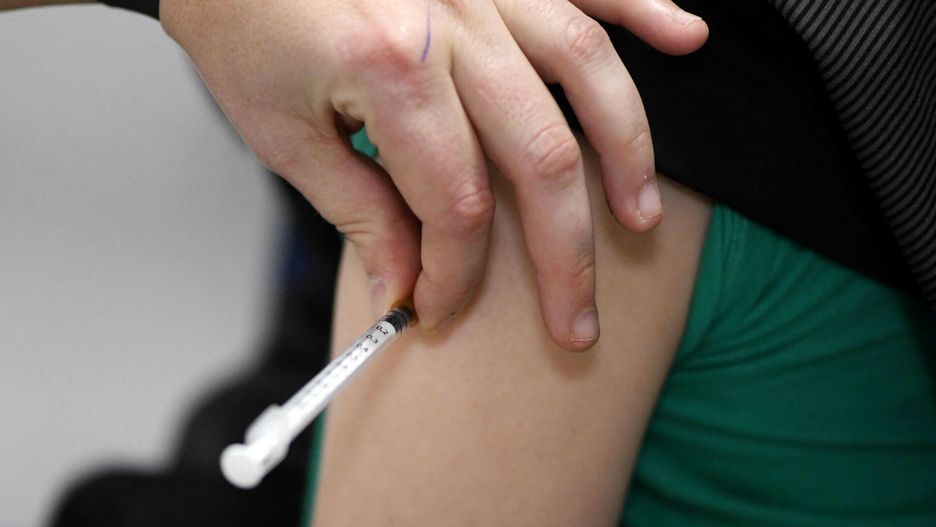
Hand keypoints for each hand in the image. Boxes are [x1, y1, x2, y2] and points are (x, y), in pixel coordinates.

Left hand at [160, 0, 706, 350]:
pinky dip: (640, 7)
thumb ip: (359, 212)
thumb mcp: (282, 133)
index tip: (439, 307)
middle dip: (564, 254)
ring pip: (585, 68)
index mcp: (391, 66)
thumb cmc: (239, 24)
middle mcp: (452, 19)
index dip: (455, 271)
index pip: (456, 201)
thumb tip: (405, 283)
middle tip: (577, 321)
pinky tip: (682, 37)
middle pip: (541, 153)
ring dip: (626, 149)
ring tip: (641, 217)